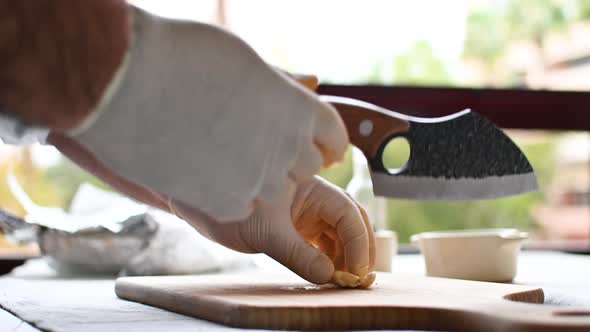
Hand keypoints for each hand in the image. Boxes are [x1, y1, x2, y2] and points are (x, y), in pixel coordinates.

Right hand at [69, 7, 347, 221]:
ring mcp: (261, 183)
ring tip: (221, 154)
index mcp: (301, 109)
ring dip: (257, 179)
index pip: (334, 139)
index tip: (313, 144)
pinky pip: (242, 207)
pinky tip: (201, 170)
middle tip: (252, 143)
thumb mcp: (246, 61)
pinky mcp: (228, 207)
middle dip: (288, 159)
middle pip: (306, 168)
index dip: (324, 142)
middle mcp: (289, 149)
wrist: (126, 84)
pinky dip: (227, 194)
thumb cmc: (183, 58)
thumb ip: (283, 84)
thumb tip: (312, 82)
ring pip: (275, 192)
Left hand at [171, 176, 374, 285]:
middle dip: (359, 248)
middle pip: (351, 221)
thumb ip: (298, 254)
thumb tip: (328, 276)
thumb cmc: (229, 207)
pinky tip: (329, 274)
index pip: (347, 213)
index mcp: (311, 188)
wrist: (200, 204)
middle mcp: (313, 199)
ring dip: (346, 256)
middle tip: (359, 278)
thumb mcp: (265, 233)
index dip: (358, 242)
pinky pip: (322, 243)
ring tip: (344, 280)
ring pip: (338, 234)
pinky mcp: (297, 227)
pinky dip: (329, 258)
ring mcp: (306, 213)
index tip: (356, 270)